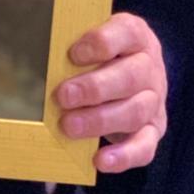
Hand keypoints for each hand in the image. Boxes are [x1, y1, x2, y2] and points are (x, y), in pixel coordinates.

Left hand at [54, 12, 166, 173]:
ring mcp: (154, 101)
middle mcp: (150, 68)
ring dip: (99, 121)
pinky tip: (99, 160)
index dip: (101, 43)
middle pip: (130, 77)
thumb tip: (39, 58)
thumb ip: (76, 46)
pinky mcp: (153, 130)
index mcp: (136, 37)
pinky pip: (145, 146)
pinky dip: (123, 156)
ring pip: (134, 112)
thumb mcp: (94, 40)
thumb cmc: (106, 56)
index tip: (73, 54)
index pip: (127, 33)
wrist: (138, 75)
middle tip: (63, 96)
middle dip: (94, 88)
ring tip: (68, 126)